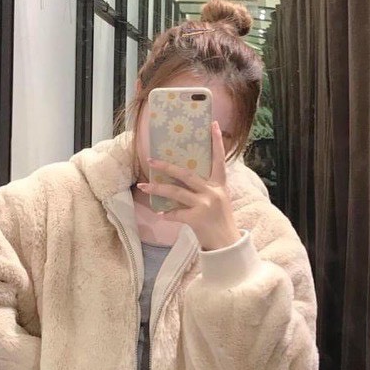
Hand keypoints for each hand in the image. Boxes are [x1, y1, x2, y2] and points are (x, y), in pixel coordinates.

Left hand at [136, 121, 241, 249]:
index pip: (219, 159)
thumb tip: (184, 180)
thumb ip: (206, 189)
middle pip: (186, 174)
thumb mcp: (219, 200)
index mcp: (220, 185)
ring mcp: (204, 205)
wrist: (227, 245)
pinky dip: (167, 214)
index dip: (216, 142)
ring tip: (143, 187)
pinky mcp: (197, 219)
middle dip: (166, 167)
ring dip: (157, 189)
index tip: (212, 124)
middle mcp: (212, 192)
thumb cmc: (220, 221)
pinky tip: (160, 214)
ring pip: (176, 192)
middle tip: (151, 160)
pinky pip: (176, 214)